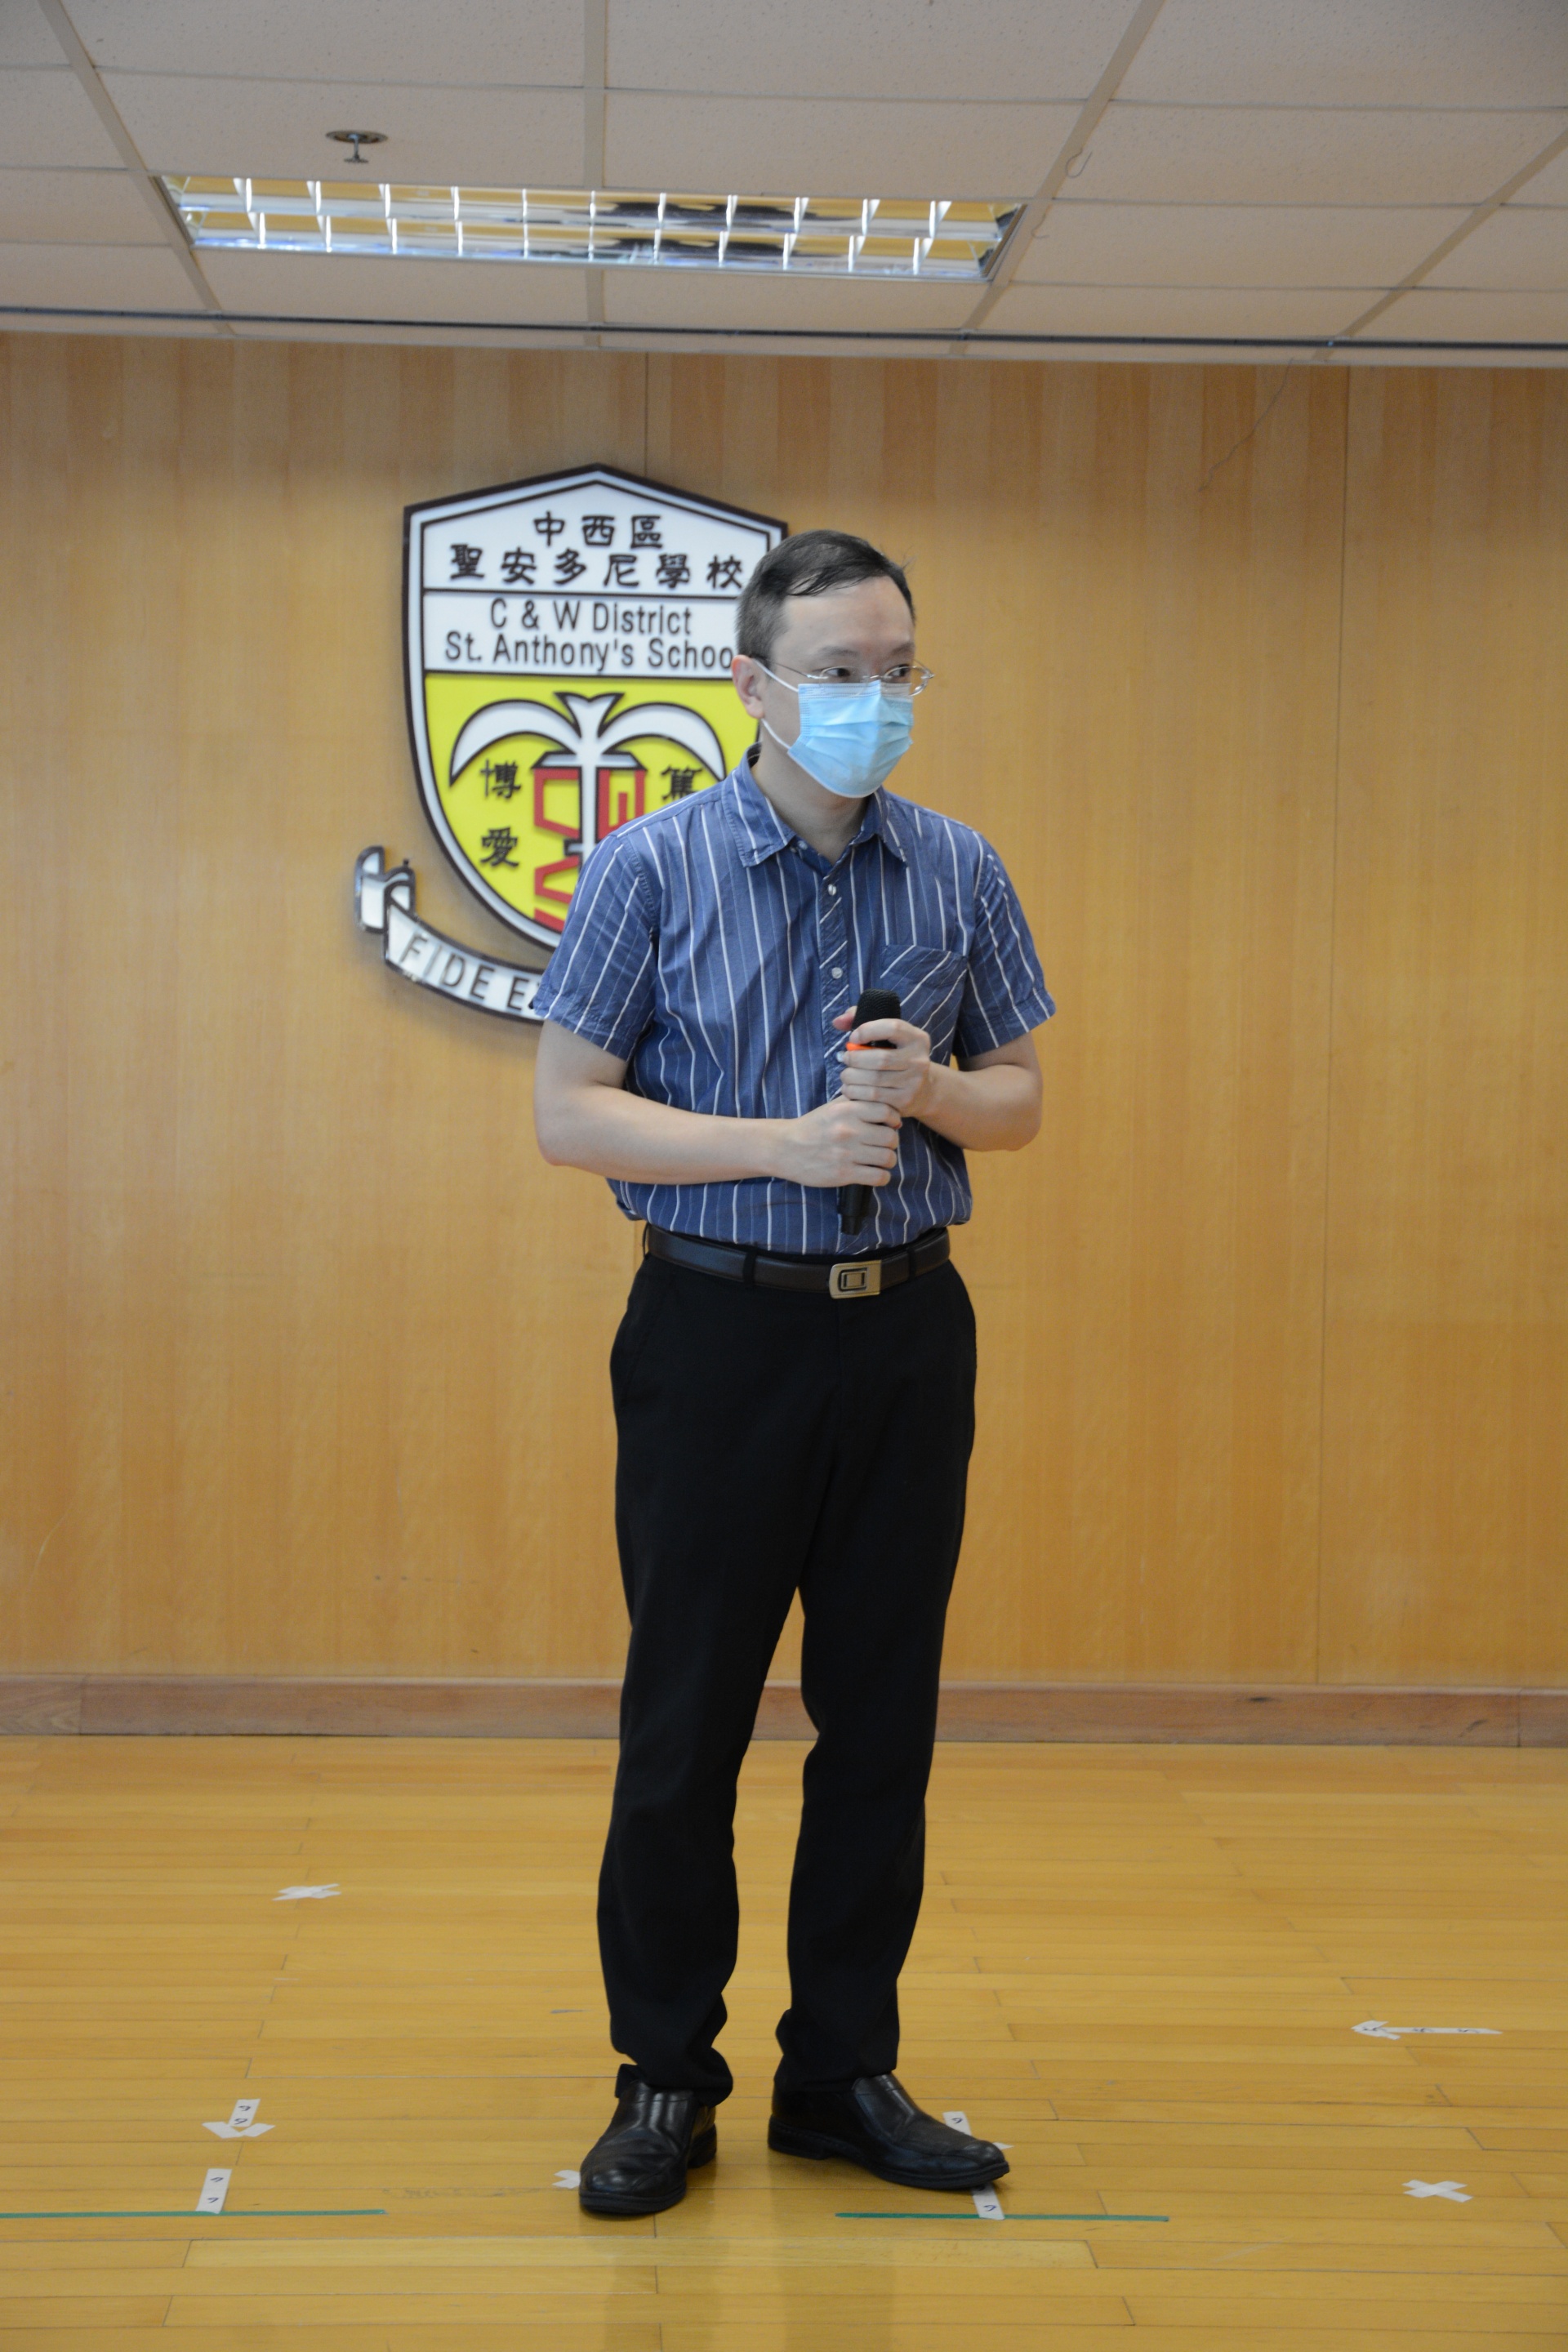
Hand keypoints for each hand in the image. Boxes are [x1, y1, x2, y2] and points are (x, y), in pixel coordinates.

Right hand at [770, 1093, 901, 1188]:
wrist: (785, 1149)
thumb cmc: (813, 1127)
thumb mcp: (832, 1107)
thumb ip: (858, 1102)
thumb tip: (889, 1109)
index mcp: (846, 1111)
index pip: (886, 1111)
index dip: (894, 1119)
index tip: (891, 1125)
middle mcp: (847, 1131)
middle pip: (891, 1138)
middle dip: (892, 1142)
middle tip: (884, 1145)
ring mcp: (846, 1153)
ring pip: (888, 1158)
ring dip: (889, 1160)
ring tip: (881, 1160)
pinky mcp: (843, 1174)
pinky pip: (878, 1177)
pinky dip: (882, 1177)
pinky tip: (875, 1173)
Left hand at [832, 1010, 939, 1119]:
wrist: (922, 1090)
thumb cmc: (896, 1056)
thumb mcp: (888, 1035)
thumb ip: (860, 1019)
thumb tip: (837, 1022)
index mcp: (917, 1039)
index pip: (893, 1028)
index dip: (868, 1030)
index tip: (853, 1038)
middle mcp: (919, 1060)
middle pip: (881, 1058)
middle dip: (855, 1058)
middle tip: (845, 1058)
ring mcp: (913, 1083)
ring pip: (874, 1079)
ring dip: (851, 1077)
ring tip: (845, 1075)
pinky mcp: (904, 1101)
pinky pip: (873, 1097)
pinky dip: (855, 1092)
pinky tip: (849, 1088)